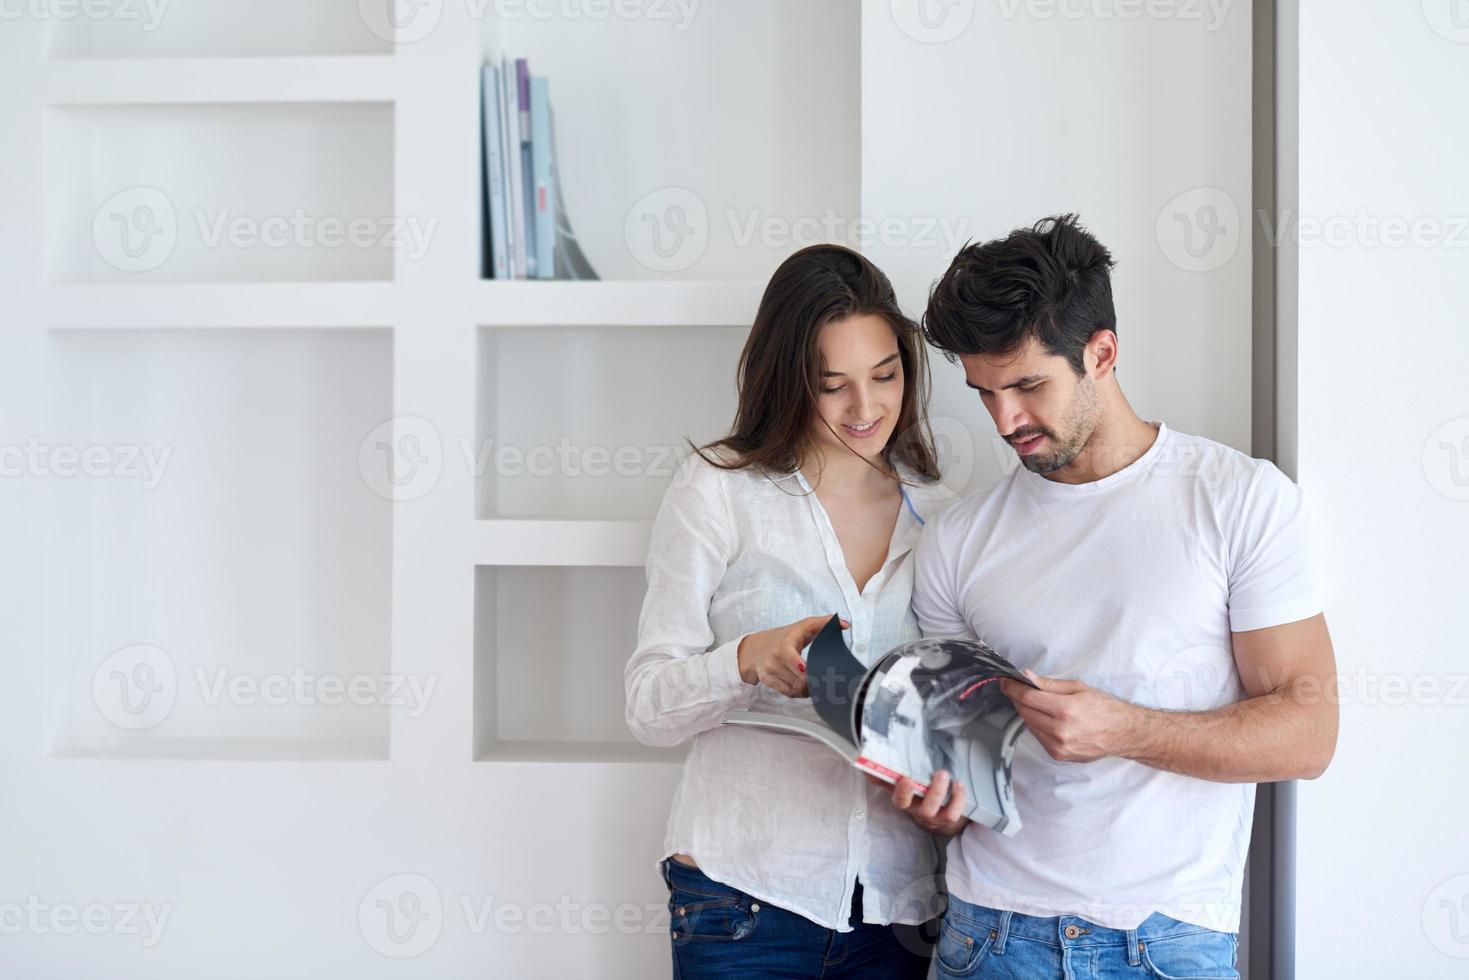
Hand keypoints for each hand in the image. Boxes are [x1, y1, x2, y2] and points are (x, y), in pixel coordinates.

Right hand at [736, 615, 848, 697]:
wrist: (753, 649)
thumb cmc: (782, 637)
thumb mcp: (802, 626)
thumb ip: (824, 623)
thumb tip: (845, 624)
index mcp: (784, 645)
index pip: (789, 657)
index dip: (798, 665)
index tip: (806, 669)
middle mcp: (775, 659)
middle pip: (797, 678)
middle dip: (813, 681)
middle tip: (826, 680)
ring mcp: (770, 671)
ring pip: (794, 688)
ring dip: (808, 689)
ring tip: (817, 684)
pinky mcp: (768, 681)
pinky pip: (787, 692)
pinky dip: (799, 693)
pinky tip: (805, 688)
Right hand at [882, 770, 969, 835]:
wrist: (933, 815)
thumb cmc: (914, 795)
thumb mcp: (898, 786)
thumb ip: (885, 778)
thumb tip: (865, 768)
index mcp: (905, 803)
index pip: (900, 801)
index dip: (903, 792)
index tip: (907, 778)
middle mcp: (919, 812)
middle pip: (925, 809)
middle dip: (933, 792)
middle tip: (940, 773)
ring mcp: (934, 818)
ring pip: (942, 812)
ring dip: (948, 795)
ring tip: (950, 777)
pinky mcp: (948, 819)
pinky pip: (954, 814)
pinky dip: (959, 799)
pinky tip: (959, 785)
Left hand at [1000, 671, 1142, 762]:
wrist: (1122, 733)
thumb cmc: (1104, 708)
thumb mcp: (1078, 688)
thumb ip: (1049, 684)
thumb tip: (1027, 677)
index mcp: (1066, 710)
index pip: (1028, 697)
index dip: (1013, 688)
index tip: (1005, 682)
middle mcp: (1060, 731)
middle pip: (1025, 712)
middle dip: (1018, 698)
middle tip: (1017, 689)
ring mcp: (1059, 746)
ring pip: (1029, 725)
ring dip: (1027, 712)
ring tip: (1034, 702)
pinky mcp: (1059, 755)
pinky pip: (1038, 737)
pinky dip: (1037, 725)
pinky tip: (1045, 718)